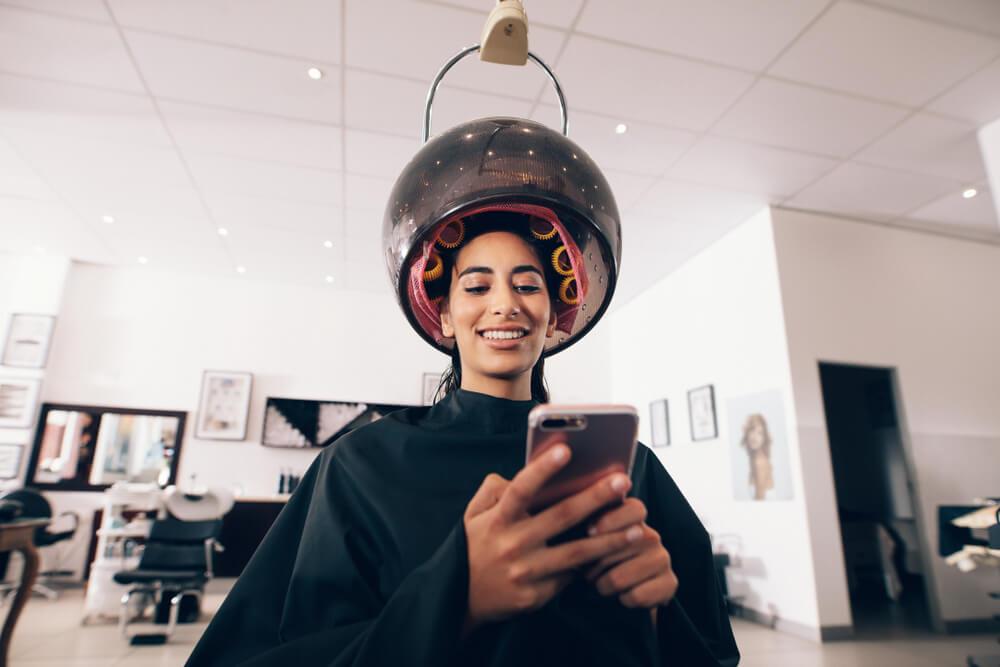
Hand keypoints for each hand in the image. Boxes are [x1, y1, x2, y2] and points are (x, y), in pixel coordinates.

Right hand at [462, 445, 639, 633]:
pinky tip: (615, 557)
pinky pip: (568, 578)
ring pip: (577, 553)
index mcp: (497, 520)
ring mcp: (525, 572)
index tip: (566, 449)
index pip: (521, 489)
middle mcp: (512, 544)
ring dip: (610, 540)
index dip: (543, 469)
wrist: (459, 599)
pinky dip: (591, 566)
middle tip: (624, 481)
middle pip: (561, 516)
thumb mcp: (473, 515)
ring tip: (638, 529)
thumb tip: (523, 475)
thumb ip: (494, 491)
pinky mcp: (535, 597)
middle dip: (596, 497)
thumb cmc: (474, 547)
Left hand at [583, 498, 677, 608]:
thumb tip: (580, 520)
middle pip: (618, 547)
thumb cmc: (597, 561)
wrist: (624, 592)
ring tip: (602, 586)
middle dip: (593, 565)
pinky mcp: (670, 584)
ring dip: (603, 587)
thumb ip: (588, 523)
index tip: (589, 531)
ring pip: (620, 578)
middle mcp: (652, 536)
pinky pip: (636, 597)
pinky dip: (622, 601)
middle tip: (587, 574)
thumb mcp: (590, 540)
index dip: (611, 519)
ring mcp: (663, 559)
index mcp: (634, 519)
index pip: (633, 509)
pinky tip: (623, 597)